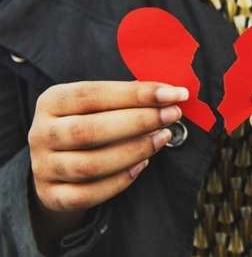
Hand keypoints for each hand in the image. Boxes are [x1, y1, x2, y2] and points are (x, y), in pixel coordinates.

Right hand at [28, 81, 187, 212]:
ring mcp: (44, 167)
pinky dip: (120, 181)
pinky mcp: (52, 195)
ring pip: (91, 165)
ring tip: (163, 138)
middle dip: (139, 122)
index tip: (172, 93)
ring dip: (134, 151)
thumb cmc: (91, 122)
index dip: (135, 94)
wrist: (60, 162)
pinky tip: (143, 165)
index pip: (92, 94)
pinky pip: (89, 194)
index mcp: (51, 101)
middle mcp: (41, 133)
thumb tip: (171, 94)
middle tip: (172, 115)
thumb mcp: (100, 104)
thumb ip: (128, 98)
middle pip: (90, 131)